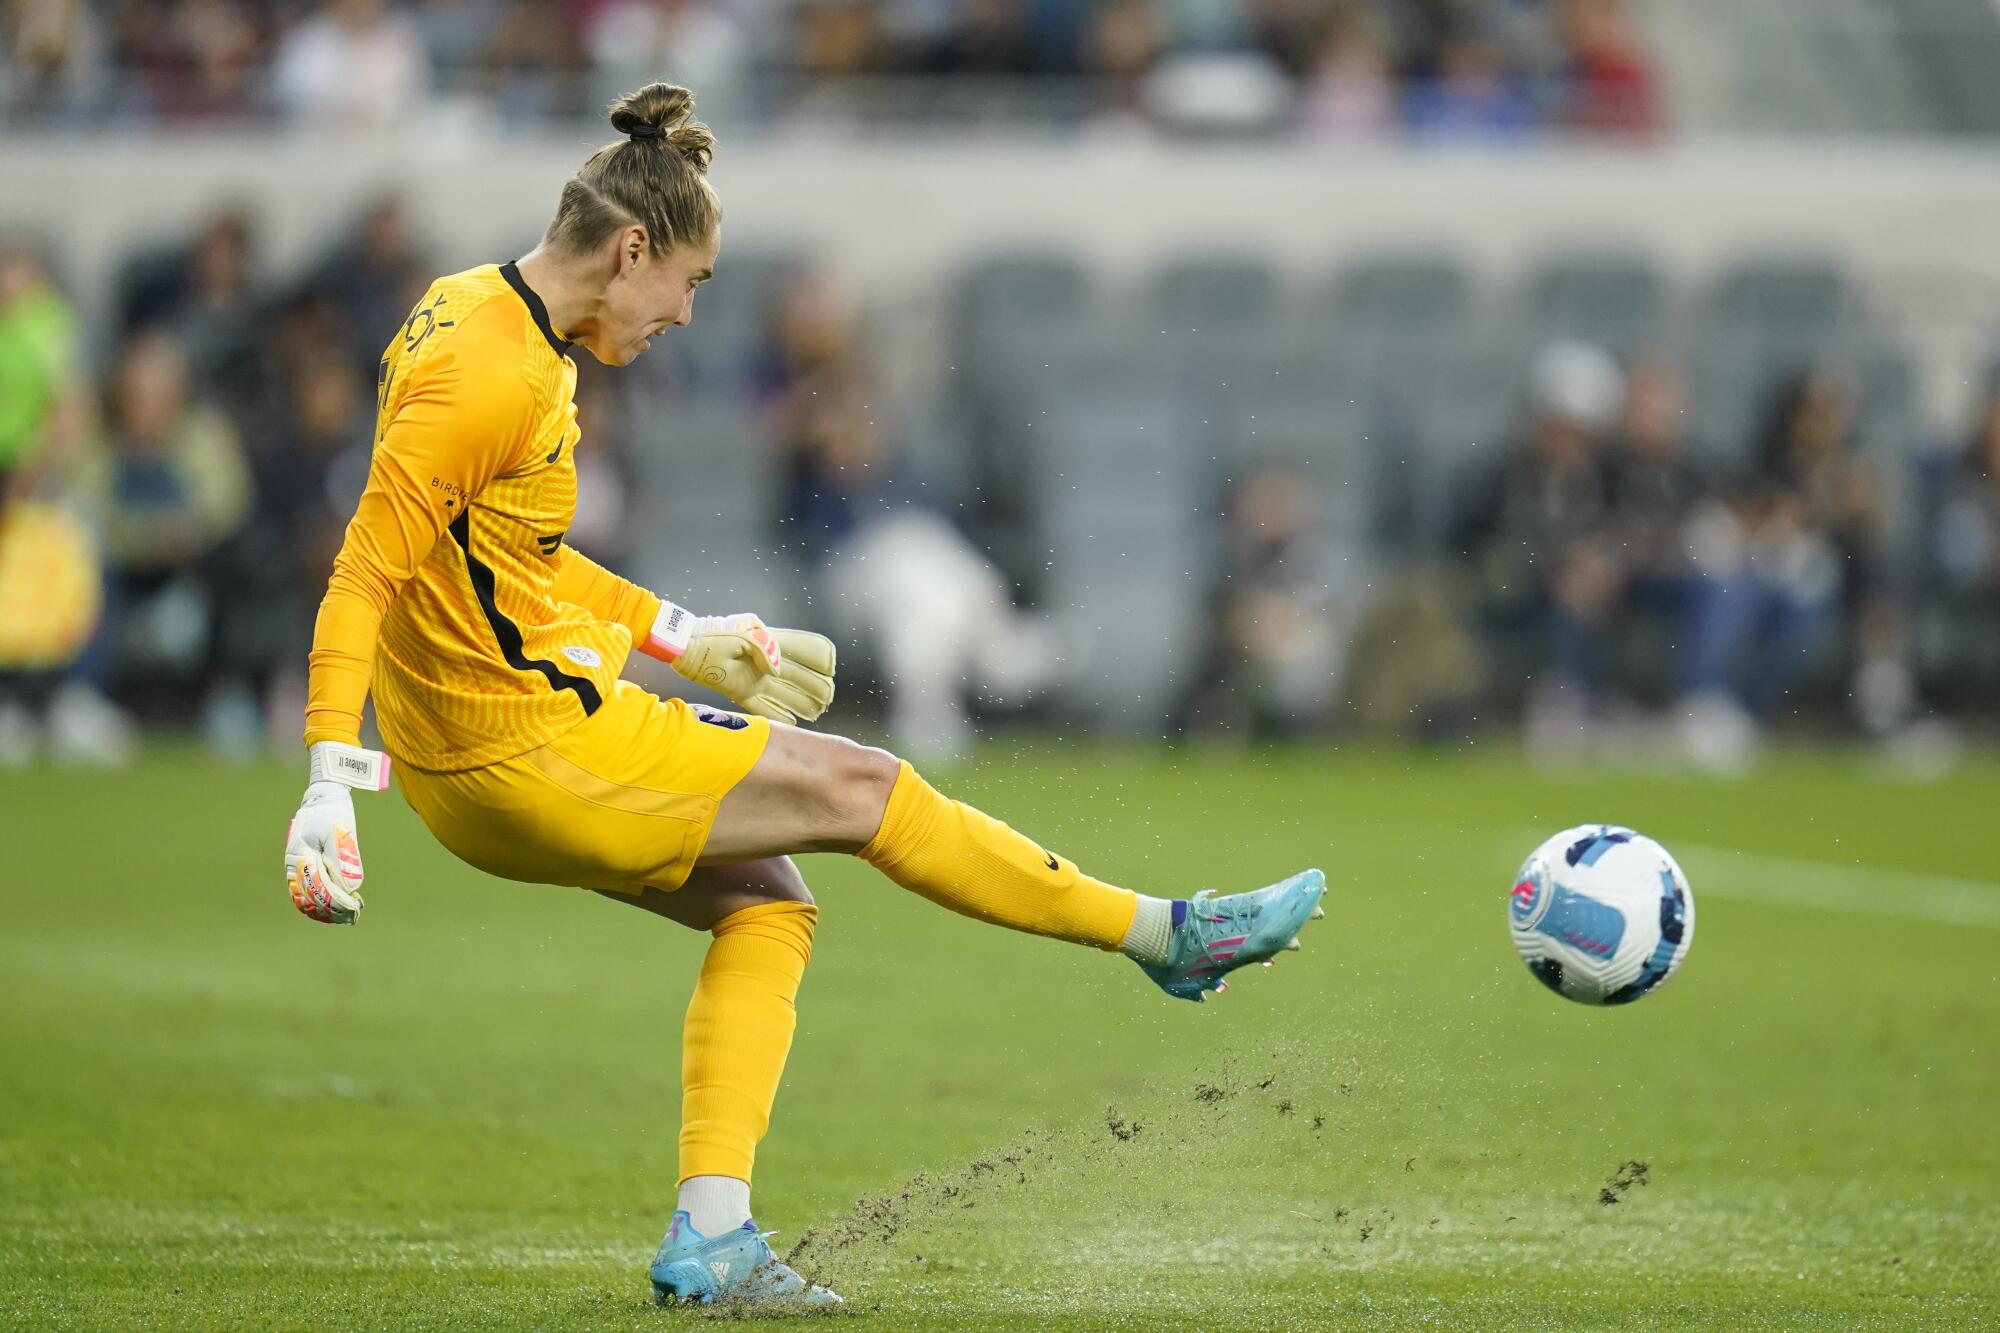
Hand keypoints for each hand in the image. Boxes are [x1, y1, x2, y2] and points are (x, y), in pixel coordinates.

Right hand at [285, 742, 388, 923]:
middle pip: (309, 897)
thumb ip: (344, 859)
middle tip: (352, 918)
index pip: (316, 888)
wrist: (324, 797)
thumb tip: (351, 887)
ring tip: (346, 918)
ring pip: (306, 896)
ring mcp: (297, 865)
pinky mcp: (304, 864)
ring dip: (325, 910)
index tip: (351, 910)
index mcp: (300, 856)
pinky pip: (307, 889)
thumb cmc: (333, 812)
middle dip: (330, 911)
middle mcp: (295, 864)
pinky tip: (335, 910)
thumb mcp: (341, 832)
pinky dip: (320, 902)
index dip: (334, 902)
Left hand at [641, 605, 835, 724]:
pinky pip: (763, 707)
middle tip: (827, 698)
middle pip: (799, 676)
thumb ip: (764, 649)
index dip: (820, 659)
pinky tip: (793, 724)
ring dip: (801, 703)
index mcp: (771, 644)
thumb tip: (777, 671)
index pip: (805, 650)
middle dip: (815, 686)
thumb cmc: (714, 635)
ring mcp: (755, 678)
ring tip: (817, 713)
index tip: (829, 668)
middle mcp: (767, 663)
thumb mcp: (741, 635)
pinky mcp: (740, 691)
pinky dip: (778, 715)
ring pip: (785, 694)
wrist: (686, 646)